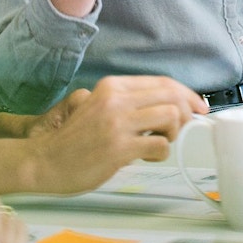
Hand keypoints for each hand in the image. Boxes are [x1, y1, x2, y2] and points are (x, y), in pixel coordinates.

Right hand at [26, 75, 207, 193]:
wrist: (45, 160)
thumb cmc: (75, 139)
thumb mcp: (100, 106)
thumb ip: (129, 102)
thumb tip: (169, 105)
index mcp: (113, 86)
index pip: (162, 82)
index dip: (186, 93)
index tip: (198, 105)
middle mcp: (116, 99)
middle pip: (171, 95)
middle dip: (187, 111)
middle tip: (184, 127)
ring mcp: (118, 123)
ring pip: (171, 116)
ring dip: (173, 133)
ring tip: (158, 142)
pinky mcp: (119, 147)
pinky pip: (159, 144)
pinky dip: (161, 152)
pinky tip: (146, 155)